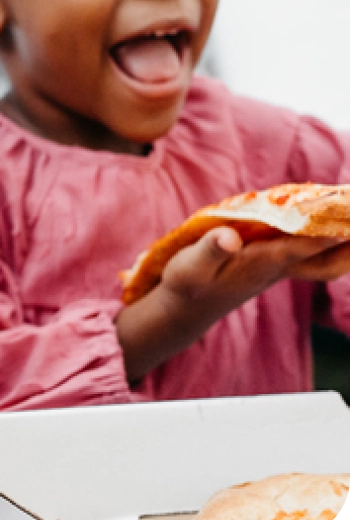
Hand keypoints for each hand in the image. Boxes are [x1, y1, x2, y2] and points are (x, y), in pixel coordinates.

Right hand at [117, 227, 349, 381]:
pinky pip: (312, 254)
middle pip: (329, 264)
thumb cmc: (186, 284)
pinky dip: (327, 241)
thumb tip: (230, 235)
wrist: (186, 309)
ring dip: (345, 244)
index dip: (324, 233)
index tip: (344, 210)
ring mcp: (278, 269)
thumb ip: (211, 248)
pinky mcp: (273, 266)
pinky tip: (328, 224)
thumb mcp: (191, 265)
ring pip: (325, 261)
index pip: (301, 247)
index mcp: (260, 264)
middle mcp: (276, 268)